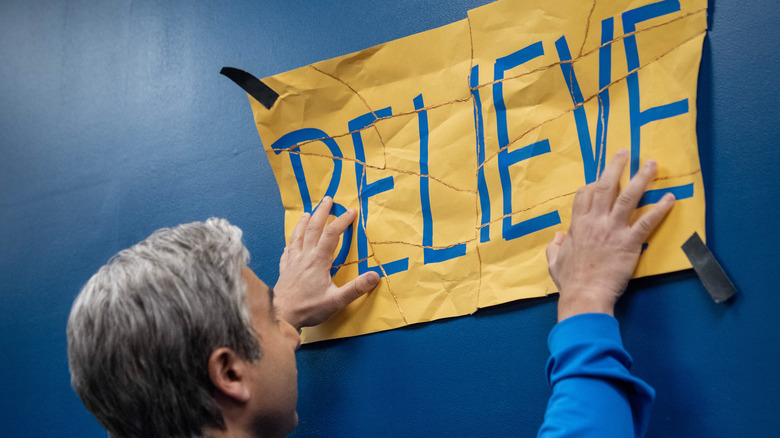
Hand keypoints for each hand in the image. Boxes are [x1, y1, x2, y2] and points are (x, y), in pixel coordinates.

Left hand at [273, 197, 380, 329]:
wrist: (280, 316)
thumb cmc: (308, 309)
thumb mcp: (336, 301)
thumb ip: (356, 288)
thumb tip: (375, 276)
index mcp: (318, 261)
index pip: (332, 235)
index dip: (342, 221)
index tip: (351, 211)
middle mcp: (304, 257)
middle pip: (313, 229)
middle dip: (322, 212)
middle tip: (328, 199)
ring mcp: (292, 262)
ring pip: (297, 236)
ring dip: (304, 222)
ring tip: (308, 212)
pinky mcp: (284, 270)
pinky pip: (287, 251)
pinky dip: (291, 243)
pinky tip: (290, 242)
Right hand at [545, 149, 675, 321]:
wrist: (585, 295)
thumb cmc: (570, 281)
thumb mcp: (554, 262)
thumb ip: (555, 247)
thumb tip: (558, 238)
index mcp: (577, 225)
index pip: (584, 195)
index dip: (592, 185)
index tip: (598, 181)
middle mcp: (595, 222)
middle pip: (605, 187)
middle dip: (615, 167)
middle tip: (625, 152)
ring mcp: (613, 230)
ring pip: (628, 197)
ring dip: (641, 178)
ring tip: (652, 164)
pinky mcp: (629, 242)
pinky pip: (647, 221)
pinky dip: (659, 209)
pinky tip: (669, 198)